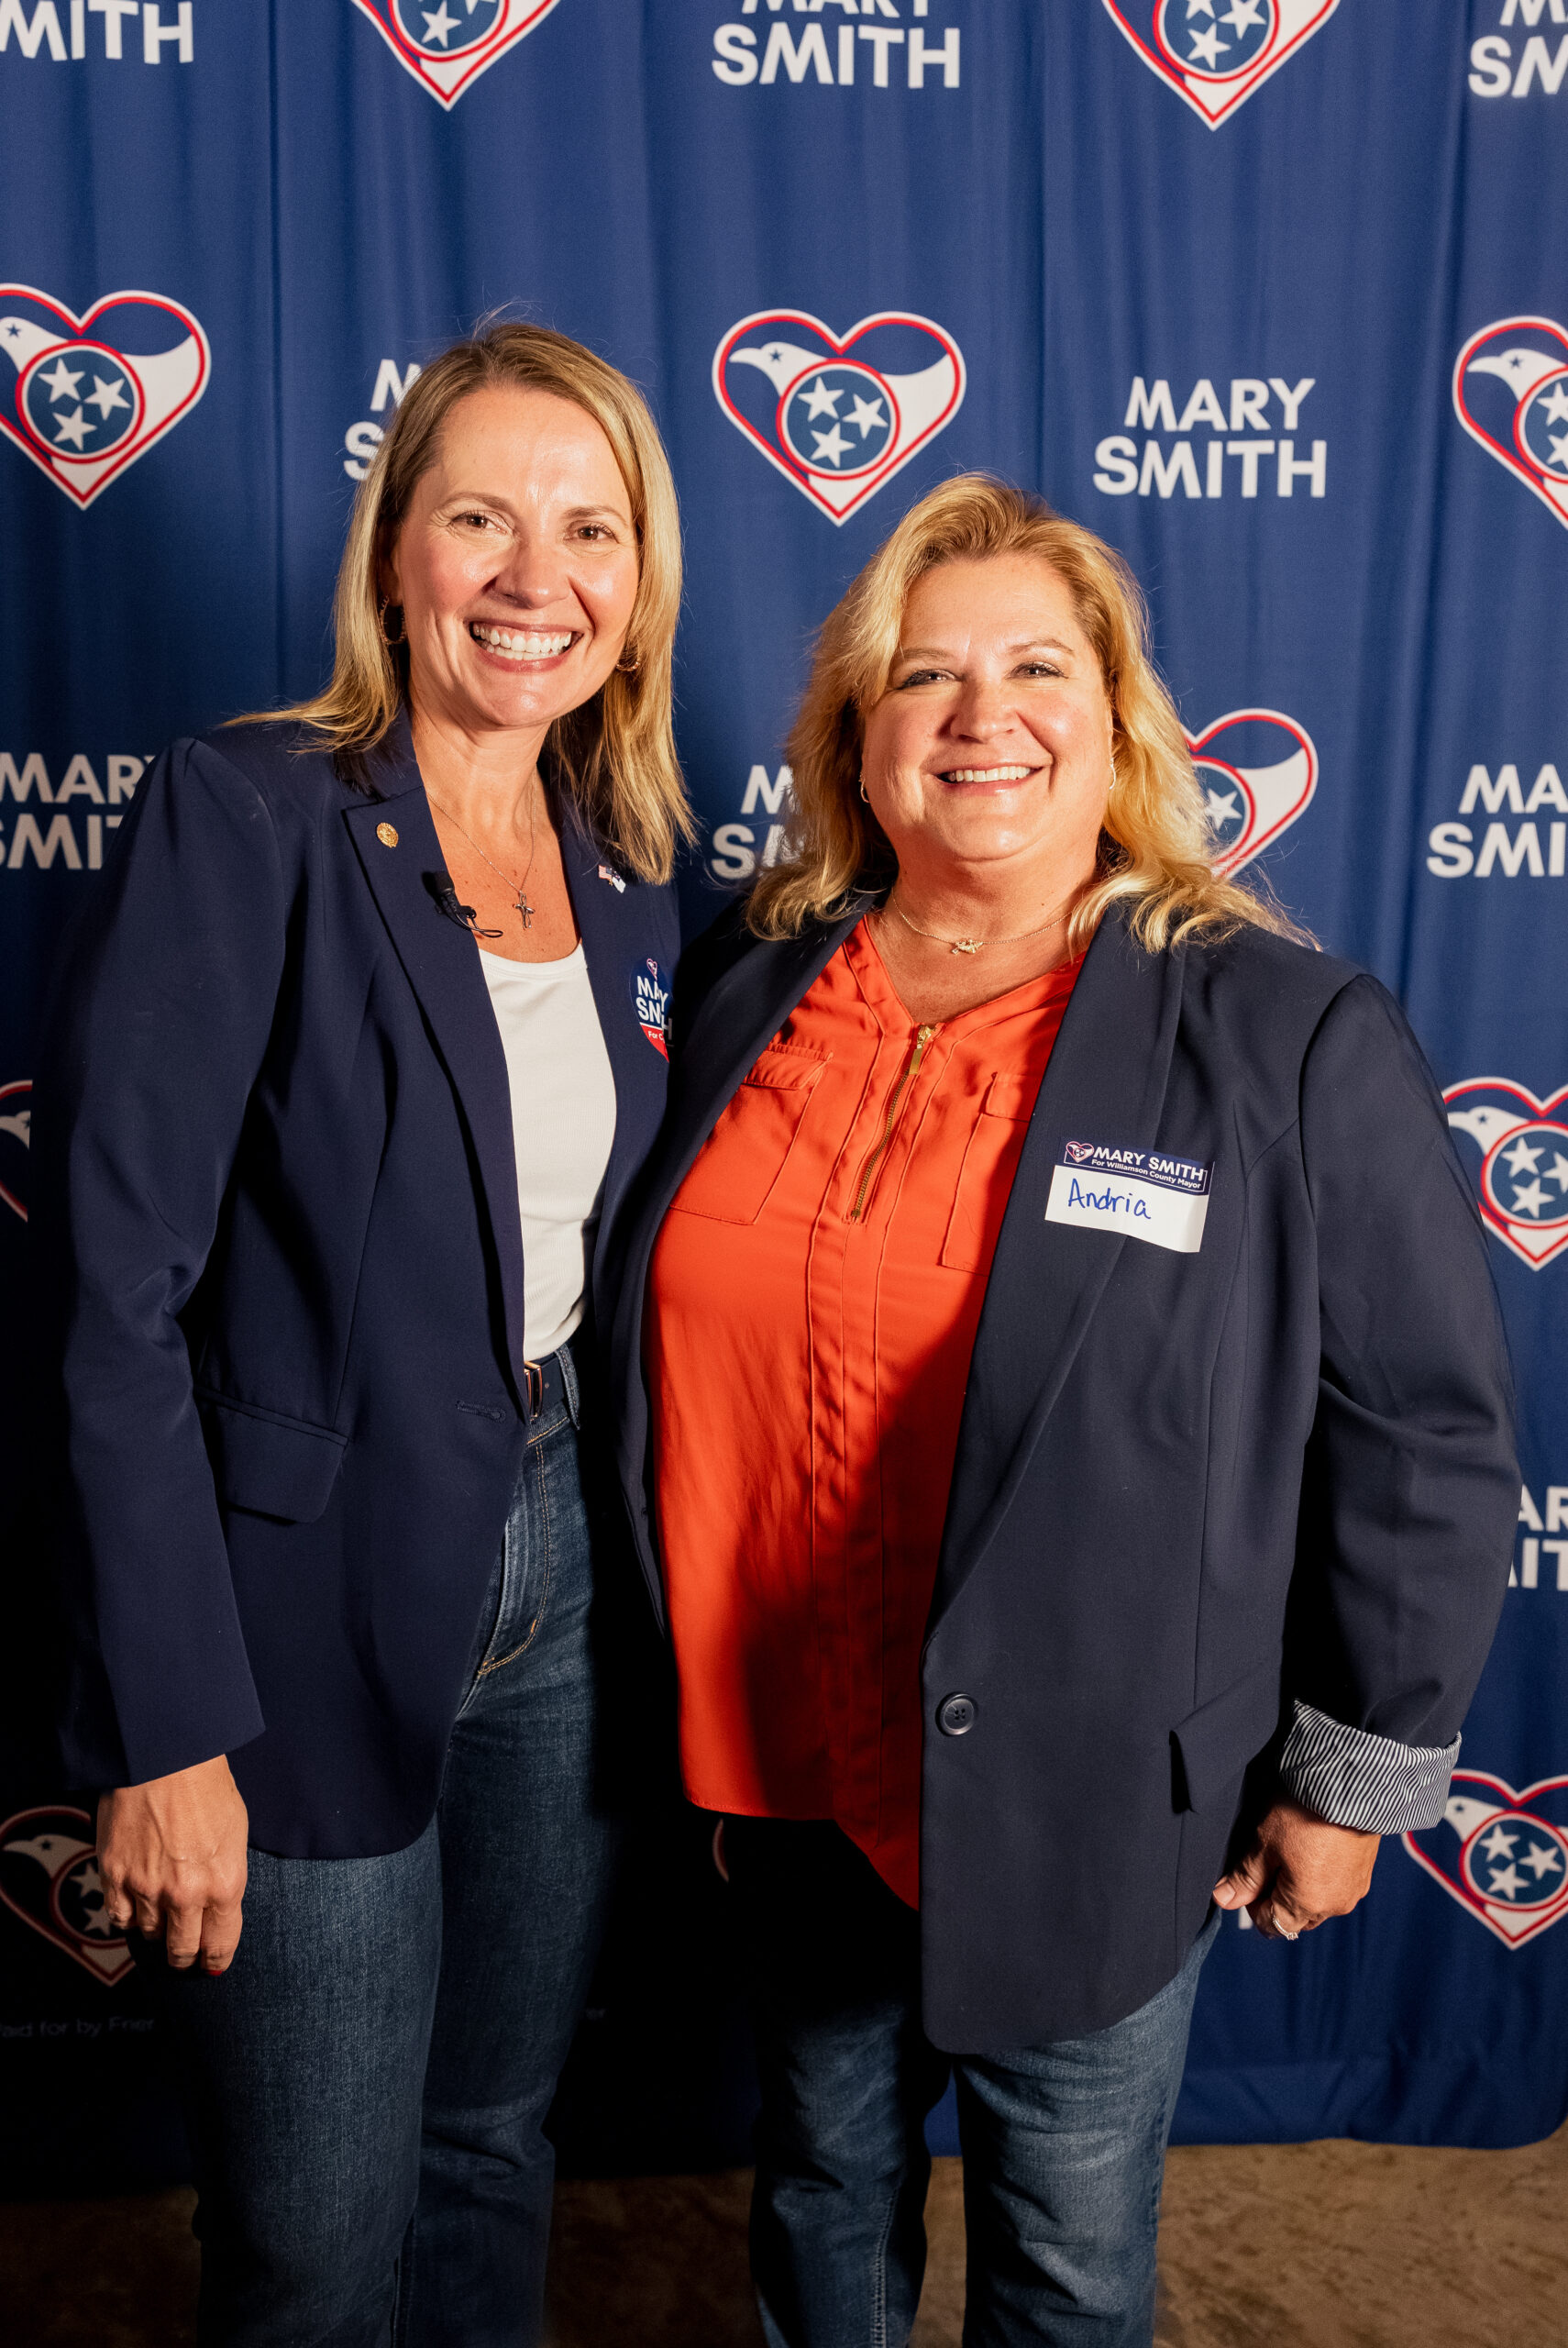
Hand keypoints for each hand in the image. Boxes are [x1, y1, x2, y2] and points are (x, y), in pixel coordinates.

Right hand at [96, 1756, 248, 1975]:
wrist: (165, 1756)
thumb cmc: (207, 1786)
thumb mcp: (236, 1833)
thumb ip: (226, 1876)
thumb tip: (220, 1907)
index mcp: (224, 1884)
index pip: (220, 1944)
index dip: (215, 1959)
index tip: (211, 1965)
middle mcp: (185, 1895)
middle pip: (181, 1949)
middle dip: (185, 1955)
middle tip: (184, 1954)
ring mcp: (146, 1888)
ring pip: (148, 1934)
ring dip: (156, 1930)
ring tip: (161, 1919)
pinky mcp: (114, 1875)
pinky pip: (118, 1916)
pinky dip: (127, 1916)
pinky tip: (134, 1907)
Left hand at [1212, 1797, 1377, 1940]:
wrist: (1350, 1786)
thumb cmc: (1306, 1812)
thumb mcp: (1264, 1844)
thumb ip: (1245, 1878)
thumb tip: (1224, 1899)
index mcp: (1306, 1905)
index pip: (1270, 1925)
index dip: (1252, 1904)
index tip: (1249, 1877)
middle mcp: (1333, 1907)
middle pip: (1295, 1918)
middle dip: (1276, 1898)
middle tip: (1269, 1861)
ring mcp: (1352, 1892)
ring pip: (1316, 1904)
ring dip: (1300, 1889)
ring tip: (1292, 1851)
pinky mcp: (1363, 1875)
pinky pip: (1335, 1889)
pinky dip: (1321, 1878)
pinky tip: (1313, 1848)